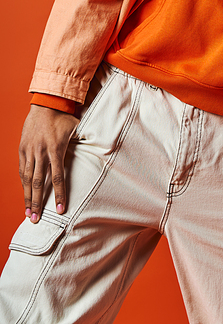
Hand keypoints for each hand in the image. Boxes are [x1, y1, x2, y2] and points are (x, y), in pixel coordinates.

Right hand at [19, 105, 78, 222]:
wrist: (46, 104)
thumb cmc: (64, 117)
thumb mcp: (77, 129)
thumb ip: (84, 142)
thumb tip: (101, 148)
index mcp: (56, 149)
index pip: (58, 178)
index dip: (59, 195)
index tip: (60, 210)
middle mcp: (41, 152)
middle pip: (38, 183)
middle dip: (37, 203)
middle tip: (36, 220)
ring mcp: (30, 151)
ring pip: (27, 179)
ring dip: (27, 197)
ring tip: (28, 213)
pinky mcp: (22, 148)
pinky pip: (22, 169)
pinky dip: (23, 182)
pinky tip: (25, 193)